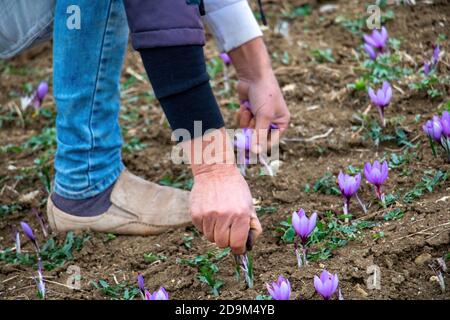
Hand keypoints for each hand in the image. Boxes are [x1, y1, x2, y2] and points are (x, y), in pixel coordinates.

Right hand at [181, 128, 262, 253]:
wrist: (215, 171)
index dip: (238, 248)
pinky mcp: (196, 214)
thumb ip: (253, 226)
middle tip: (228, 229)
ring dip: (215, 232)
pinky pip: (201, 230)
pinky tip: (210, 212)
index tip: (238, 246)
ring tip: (219, 218)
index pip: (237, 244)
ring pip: (210, 238)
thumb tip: (248, 247)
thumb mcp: (250, 205)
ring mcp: (208, 215)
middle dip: (226, 239)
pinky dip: (206, 225)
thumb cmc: (235, 189)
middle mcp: (224, 216)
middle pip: (222, 244)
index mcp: (241, 214)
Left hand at [229, 38, 289, 153]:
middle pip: (257, 138)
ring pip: (248, 131)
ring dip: (245, 122)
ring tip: (248, 110)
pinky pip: (242, 122)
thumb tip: (256, 152)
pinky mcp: (248, 113)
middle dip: (250, 132)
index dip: (260, 147)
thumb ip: (259, 135)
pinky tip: (244, 106)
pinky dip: (241, 115)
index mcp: (281, 123)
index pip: (271, 142)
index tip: (249, 153)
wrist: (253, 74)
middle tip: (246, 128)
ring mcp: (258, 117)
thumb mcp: (264, 116)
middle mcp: (271, 122)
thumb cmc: (265, 93)